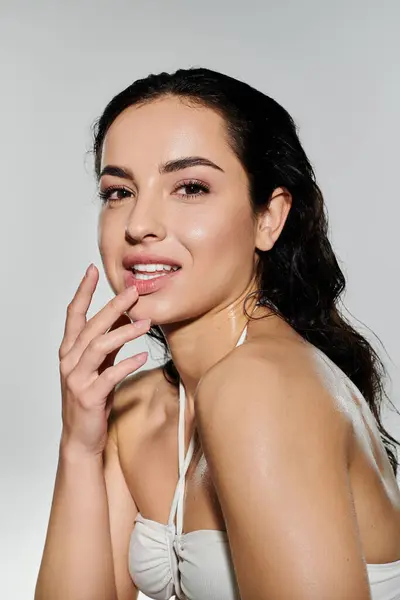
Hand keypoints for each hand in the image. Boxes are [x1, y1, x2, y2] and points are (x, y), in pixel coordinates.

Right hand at [58, 264, 149, 456]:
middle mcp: (69, 361)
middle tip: (134, 291)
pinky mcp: (89, 396)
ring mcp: (77, 379)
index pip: (74, 314)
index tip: (92, 270)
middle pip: (91, 326)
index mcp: (70, 350)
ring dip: (124, 332)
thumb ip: (106, 341)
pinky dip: (128, 363)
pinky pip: (110, 375)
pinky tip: (144, 356)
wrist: (81, 437)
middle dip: (113, 306)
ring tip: (146, 323)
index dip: (83, 291)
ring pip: (99, 346)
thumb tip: (122, 315)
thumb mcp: (99, 365)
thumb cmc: (91, 398)